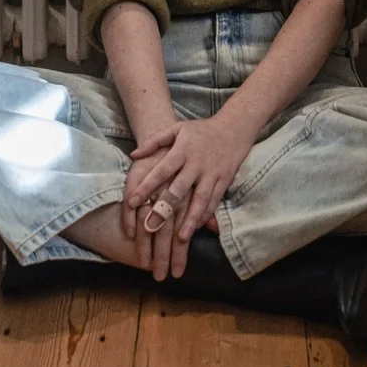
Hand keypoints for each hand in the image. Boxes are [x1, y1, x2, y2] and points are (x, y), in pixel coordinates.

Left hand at [124, 113, 258, 279]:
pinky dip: (205, 216)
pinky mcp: (224, 181)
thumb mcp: (177, 128)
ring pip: (200, 200)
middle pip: (179, 189)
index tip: (132, 202)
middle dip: (165, 209)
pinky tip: (195, 228)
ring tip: (180, 239)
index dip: (147, 186)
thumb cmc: (201, 130)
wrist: (234, 128)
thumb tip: (134, 154)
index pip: (162, 170)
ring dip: (190, 220)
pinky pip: (214, 201)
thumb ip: (155, 141)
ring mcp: (211, 174)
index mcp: (182, 151)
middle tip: (151, 227)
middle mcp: (196, 164)